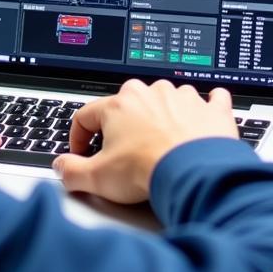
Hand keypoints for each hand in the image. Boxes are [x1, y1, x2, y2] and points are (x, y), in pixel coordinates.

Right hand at [54, 79, 238, 203]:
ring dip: (162, 116)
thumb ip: (71, 171)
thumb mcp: (97, 178)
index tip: (83, 153)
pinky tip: (203, 116)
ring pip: (165, 100)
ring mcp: (182, 97)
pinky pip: (210, 98)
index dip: (79, 137)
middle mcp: (149, 93)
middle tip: (125, 153)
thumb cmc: (148, 170)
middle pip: (127, 105)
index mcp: (118, 104)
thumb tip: (61, 168)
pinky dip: (206, 106)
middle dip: (123, 127)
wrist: (197, 174)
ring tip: (162, 144)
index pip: (87, 115)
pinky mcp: (211, 109)